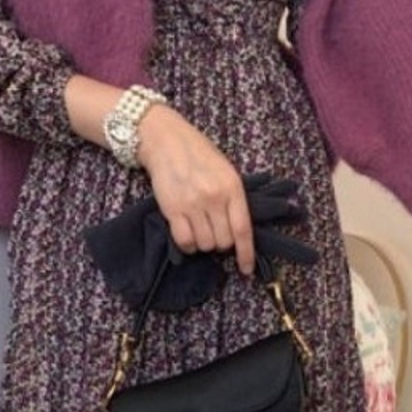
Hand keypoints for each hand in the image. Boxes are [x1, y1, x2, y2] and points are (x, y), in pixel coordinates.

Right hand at [135, 105, 256, 275]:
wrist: (166, 141)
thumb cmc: (199, 155)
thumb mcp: (225, 171)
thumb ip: (233, 198)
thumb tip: (238, 232)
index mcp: (232, 187)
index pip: (243, 230)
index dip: (246, 253)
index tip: (246, 270)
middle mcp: (214, 197)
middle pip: (223, 242)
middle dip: (220, 244)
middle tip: (214, 231)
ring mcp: (193, 205)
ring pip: (204, 245)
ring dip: (203, 243)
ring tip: (199, 227)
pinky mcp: (173, 210)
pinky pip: (185, 242)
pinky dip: (187, 245)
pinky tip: (187, 233)